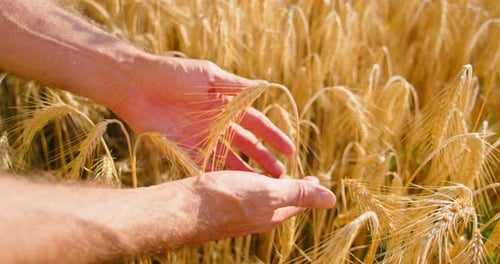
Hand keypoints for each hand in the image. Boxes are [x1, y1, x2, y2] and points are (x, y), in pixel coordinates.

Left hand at [114, 56, 293, 176]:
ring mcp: (201, 138)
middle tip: (279, 175)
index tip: (289, 150)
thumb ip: (236, 86)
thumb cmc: (174, 74)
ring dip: (244, 171)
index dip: (273, 136)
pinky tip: (230, 188)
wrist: (136, 84)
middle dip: (263, 158)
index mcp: (226, 104)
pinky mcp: (184, 149)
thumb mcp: (210, 75)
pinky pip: (203, 166)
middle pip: (246, 144)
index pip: (256, 123)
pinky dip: (217, 176)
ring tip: (260, 185)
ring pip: (229, 158)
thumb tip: (265, 88)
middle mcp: (217, 123)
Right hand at [173, 171, 335, 242]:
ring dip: (270, 185)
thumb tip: (332, 200)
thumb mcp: (269, 193)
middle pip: (280, 202)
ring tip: (273, 173)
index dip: (310, 189)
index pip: (298, 202)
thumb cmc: (228, 198)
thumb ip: (300, 194)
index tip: (316, 177)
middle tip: (298, 175)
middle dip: (291, 188)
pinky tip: (242, 175)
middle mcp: (256, 217)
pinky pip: (242, 194)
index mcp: (272, 214)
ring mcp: (237, 213)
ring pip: (260, 198)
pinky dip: (250, 183)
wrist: (184, 209)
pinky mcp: (220, 205)